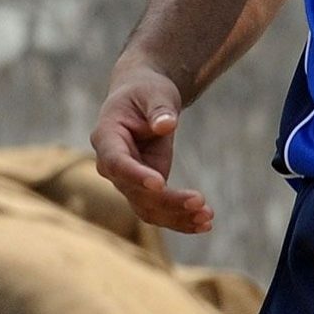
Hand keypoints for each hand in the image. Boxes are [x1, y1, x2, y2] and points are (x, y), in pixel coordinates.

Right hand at [91, 64, 213, 233]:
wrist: (144, 97)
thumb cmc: (146, 90)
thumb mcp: (154, 92)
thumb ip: (158, 109)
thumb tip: (166, 125)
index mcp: (106, 137)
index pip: (116, 163)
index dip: (135, 175)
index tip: (159, 183)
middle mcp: (112, 166)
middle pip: (135, 192)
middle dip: (168, 201)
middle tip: (199, 202)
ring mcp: (129, 180)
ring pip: (148, 209)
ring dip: (177, 217)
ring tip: (208, 218)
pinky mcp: (146, 189)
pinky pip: (160, 209)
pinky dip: (181, 218)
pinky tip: (205, 222)